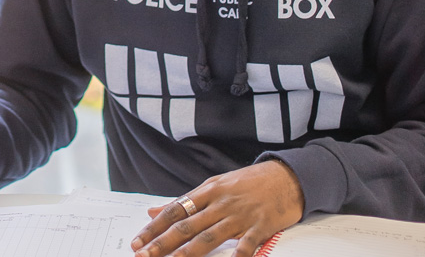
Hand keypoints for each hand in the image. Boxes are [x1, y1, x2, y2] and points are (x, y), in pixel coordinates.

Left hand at [131, 160, 303, 256]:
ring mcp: (239, 215)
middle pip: (186, 226)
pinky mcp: (261, 226)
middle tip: (144, 255)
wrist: (286, 176)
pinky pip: (246, 244)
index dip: (154, 228)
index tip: (138, 241)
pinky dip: (238, 256)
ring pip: (209, 236)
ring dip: (188, 252)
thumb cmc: (247, 183)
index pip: (173, 210)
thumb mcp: (213, 185)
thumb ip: (184, 201)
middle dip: (163, 243)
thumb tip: (153, 211)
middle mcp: (219, 203)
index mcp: (206, 192)